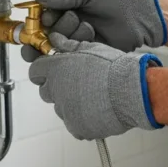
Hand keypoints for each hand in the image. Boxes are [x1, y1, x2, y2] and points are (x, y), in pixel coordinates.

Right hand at [21, 0, 167, 61]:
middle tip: (68, 22)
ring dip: (69, 37)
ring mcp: (76, 41)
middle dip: (52, 31)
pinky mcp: (86, 54)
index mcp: (65, 8)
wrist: (140, 16)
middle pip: (44, 36)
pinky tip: (91, 37)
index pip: (40, 18)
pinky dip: (78, 47)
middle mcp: (67, 26)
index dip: (39, 21)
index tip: (47, 19)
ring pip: (57, 47)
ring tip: (88, 26)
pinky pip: (72, 56)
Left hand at [28, 32, 163, 140]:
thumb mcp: (91, 48)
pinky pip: (74, 123)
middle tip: (77, 83)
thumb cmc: (114, 68)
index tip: (53, 71)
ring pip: (61, 107)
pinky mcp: (76, 127)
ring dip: (70, 103)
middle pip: (46, 91)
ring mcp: (65, 111)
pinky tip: (97, 110)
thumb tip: (56, 39)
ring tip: (93, 96)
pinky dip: (82, 119)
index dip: (44, 70)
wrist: (131, 91)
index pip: (35, 71)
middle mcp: (56, 90)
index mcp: (56, 69)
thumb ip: (69, 45)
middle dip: (56, 87)